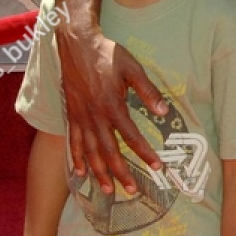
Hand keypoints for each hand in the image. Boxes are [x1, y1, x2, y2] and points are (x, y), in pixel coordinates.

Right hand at [56, 24, 167, 194]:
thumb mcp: (132, 68)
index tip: (158, 166)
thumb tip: (164, 112)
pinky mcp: (71, 114)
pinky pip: (74, 142)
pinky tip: (81, 173)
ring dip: (99, 173)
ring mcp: (81, 117)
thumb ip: (148, 91)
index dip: (145, 153)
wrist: (76, 44)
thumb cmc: (107, 54)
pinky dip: (77, 158)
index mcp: (112, 106)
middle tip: (132, 191)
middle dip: (121, 173)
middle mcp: (95, 116)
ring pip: (90, 152)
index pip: (132, 137)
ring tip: (108, 190)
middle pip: (109, 152)